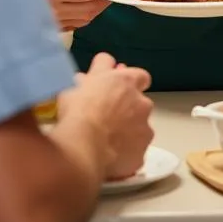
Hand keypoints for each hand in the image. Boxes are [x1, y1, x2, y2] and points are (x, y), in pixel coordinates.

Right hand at [59, 53, 153, 180]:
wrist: (83, 146)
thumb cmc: (79, 110)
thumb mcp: (80, 81)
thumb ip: (96, 72)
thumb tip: (100, 67)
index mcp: (127, 82)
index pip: (140, 77)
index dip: (129, 84)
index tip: (119, 89)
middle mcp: (142, 104)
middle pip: (141, 104)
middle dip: (129, 108)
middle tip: (108, 115)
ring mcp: (144, 130)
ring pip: (140, 128)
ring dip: (129, 131)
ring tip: (106, 139)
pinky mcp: (140, 154)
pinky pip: (135, 151)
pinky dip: (125, 152)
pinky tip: (109, 155)